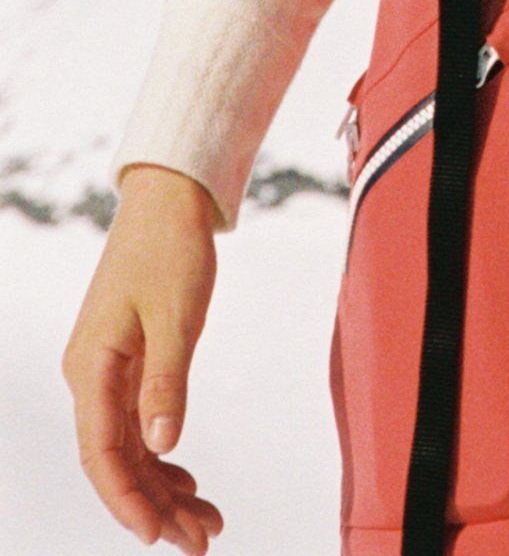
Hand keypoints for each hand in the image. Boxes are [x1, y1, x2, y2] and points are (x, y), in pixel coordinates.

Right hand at [62, 164, 224, 549]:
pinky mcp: (127, 363)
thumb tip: (163, 445)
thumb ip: (166, 381)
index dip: (128, 499)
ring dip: (165, 487)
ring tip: (207, 523)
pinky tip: (188, 481)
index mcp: (91, 369)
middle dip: (157, 506)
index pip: (102, 454)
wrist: (170, 199)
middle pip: (118, 460)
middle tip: (202, 542)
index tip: (159, 536)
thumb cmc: (170, 249)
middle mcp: (91, 378)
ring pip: (131, 448)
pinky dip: (164, 455)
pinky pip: (139, 424)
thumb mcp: (175, 315)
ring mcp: (107, 372)